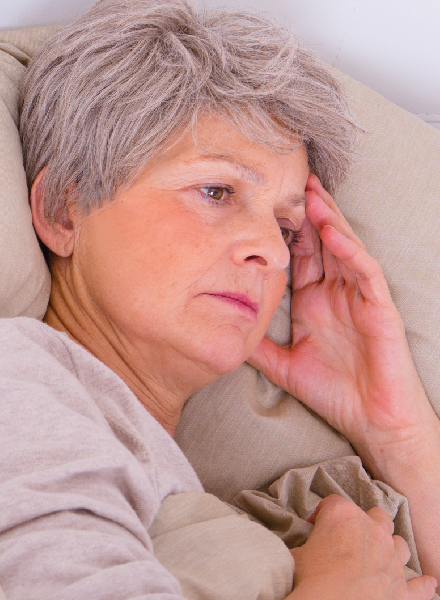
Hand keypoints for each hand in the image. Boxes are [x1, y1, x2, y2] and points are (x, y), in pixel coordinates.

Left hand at [248, 176, 438, 471]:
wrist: (375, 420)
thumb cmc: (336, 392)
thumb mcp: (282, 364)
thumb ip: (256, 344)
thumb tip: (220, 330)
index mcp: (315, 301)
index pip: (297, 256)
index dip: (281, 231)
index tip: (258, 207)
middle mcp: (337, 292)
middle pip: (320, 242)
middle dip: (305, 212)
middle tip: (285, 179)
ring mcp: (360, 297)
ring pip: (344, 248)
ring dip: (328, 221)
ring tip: (309, 194)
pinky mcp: (380, 307)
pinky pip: (364, 272)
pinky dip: (349, 251)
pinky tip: (334, 234)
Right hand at [290, 495, 434, 599]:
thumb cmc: (307, 584)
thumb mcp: (293, 557)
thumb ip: (304, 549)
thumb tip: (303, 554)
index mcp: (344, 519)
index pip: (333, 503)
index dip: (321, 514)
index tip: (312, 528)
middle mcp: (375, 534)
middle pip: (377, 516)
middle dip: (365, 523)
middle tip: (348, 540)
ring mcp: (394, 563)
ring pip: (401, 545)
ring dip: (390, 550)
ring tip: (376, 561)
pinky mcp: (405, 593)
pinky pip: (422, 587)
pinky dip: (422, 585)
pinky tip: (426, 585)